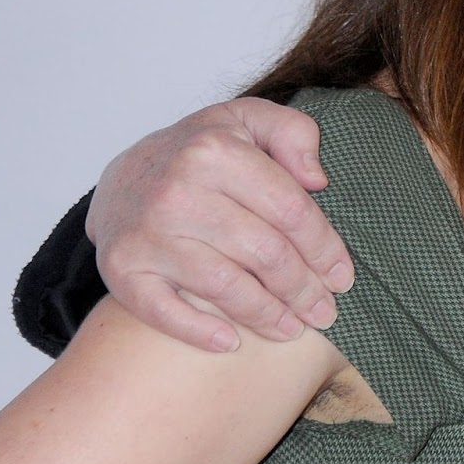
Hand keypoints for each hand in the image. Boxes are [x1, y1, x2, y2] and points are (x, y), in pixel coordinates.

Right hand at [86, 98, 351, 351]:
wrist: (123, 176)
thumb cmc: (200, 153)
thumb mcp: (248, 120)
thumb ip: (293, 134)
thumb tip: (317, 180)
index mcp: (215, 151)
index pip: (290, 210)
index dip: (324, 249)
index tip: (342, 277)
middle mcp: (177, 191)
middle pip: (263, 253)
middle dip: (302, 288)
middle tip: (325, 311)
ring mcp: (146, 234)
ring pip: (224, 287)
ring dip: (267, 315)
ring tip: (293, 329)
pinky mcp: (120, 269)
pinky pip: (163, 312)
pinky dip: (199, 332)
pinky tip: (232, 342)